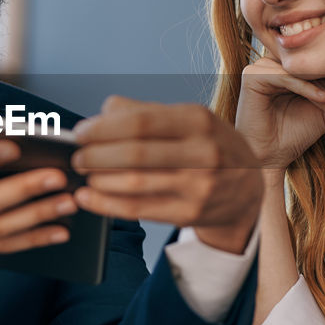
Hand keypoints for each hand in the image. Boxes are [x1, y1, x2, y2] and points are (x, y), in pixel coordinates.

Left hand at [70, 96, 261, 252]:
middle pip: (135, 153)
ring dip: (99, 180)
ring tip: (84, 176)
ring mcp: (199, 185)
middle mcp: (203, 152)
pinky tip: (88, 198)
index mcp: (198, 120)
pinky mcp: (190, 213)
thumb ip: (145, 111)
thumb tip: (103, 111)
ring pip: (135, 183)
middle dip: (96, 155)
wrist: (247, 190)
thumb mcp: (189, 120)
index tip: (80, 133)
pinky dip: (107, 204)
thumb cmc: (209, 148)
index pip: (140, 121)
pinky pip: (139, 210)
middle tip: (77, 157)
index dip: (103, 128)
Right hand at [235, 57, 324, 171]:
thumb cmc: (294, 135)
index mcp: (294, 66)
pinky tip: (323, 100)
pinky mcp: (253, 75)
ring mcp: (263, 65)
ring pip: (305, 74)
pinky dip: (306, 88)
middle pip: (316, 67)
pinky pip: (286, 77)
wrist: (268, 158)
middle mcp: (278, 61)